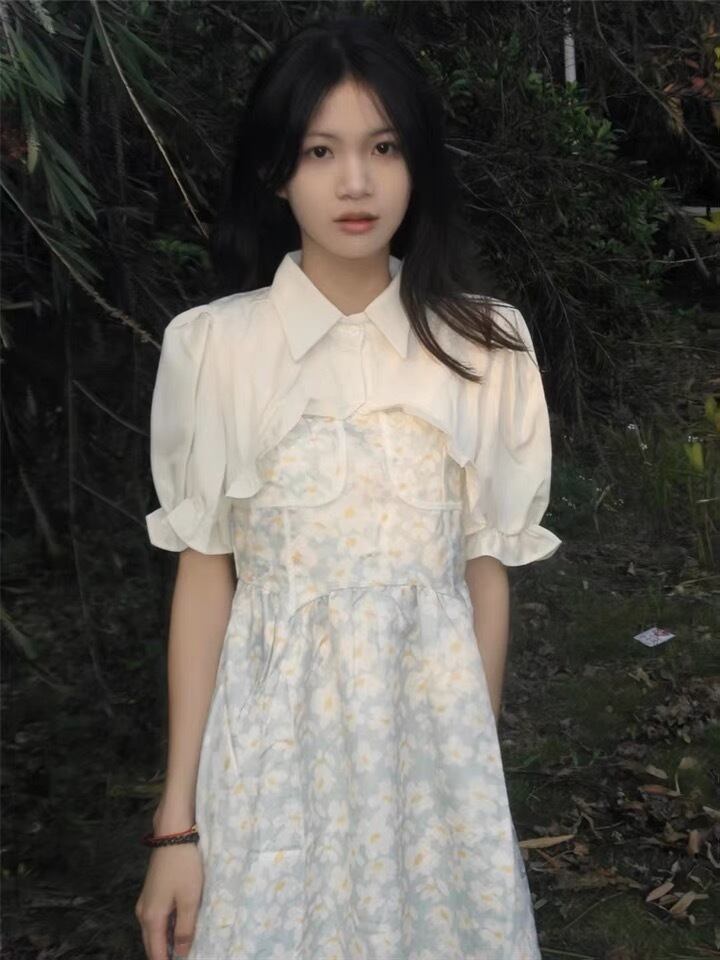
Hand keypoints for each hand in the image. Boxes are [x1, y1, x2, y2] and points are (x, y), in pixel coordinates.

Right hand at [135, 843, 203, 959]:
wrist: (173, 834)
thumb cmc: (184, 867)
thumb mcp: (190, 900)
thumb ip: (186, 929)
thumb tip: (182, 953)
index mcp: (152, 918)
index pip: (156, 953)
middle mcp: (142, 913)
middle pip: (152, 944)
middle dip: (165, 954)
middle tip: (185, 955)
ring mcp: (145, 901)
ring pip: (154, 931)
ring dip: (167, 941)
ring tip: (185, 945)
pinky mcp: (151, 892)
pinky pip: (156, 919)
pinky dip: (166, 927)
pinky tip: (181, 926)